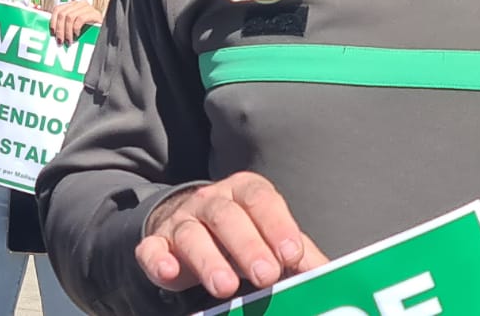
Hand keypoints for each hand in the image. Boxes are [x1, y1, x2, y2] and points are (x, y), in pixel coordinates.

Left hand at [49, 0, 101, 44]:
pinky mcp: (94, 13)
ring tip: (69, 41)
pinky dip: (76, 28)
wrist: (104, 32)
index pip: (58, 9)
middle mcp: (79, 4)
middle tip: (60, 41)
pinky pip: (80, 19)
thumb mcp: (73, 26)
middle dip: (60, 29)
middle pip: (62, 14)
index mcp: (72, 5)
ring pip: (70, 17)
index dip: (53, 21)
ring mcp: (87, 7)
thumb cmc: (88, 31)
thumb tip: (51, 32)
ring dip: (67, 31)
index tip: (52, 33)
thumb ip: (64, 25)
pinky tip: (77, 35)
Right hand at [134, 172, 326, 298]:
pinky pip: (151, 248)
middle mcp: (210, 201)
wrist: (191, 227)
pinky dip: (158, 259)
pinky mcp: (157, 243)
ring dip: (207, 259)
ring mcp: (181, 221)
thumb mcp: (271, 236)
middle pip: (226, 216)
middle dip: (247, 245)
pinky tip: (168, 272)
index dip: (277, 225)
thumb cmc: (243, 235)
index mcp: (243, 193)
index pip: (260, 199)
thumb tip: (328, 274)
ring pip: (191, 234)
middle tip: (266, 275)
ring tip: (225, 286)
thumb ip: (298, 254)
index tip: (292, 254)